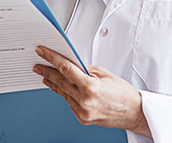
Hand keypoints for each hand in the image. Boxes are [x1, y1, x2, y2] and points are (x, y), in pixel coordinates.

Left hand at [33, 46, 151, 137]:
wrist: (134, 113)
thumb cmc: (123, 93)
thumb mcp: (104, 74)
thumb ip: (85, 69)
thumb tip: (70, 63)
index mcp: (90, 87)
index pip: (65, 69)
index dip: (51, 58)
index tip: (42, 52)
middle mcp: (84, 101)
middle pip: (60, 81)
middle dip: (47, 71)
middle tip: (38, 65)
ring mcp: (82, 111)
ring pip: (62, 93)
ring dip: (53, 83)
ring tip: (46, 75)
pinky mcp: (82, 118)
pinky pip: (69, 102)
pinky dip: (64, 93)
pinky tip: (60, 87)